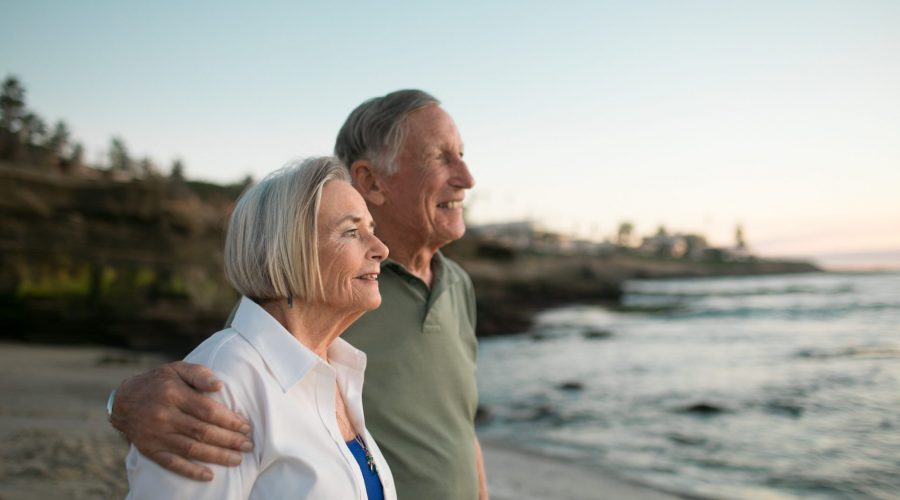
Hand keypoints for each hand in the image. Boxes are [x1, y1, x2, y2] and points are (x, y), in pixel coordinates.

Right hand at [111, 361, 253, 480]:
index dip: (229, 420)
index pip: (208, 411)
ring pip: (191, 449)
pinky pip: (172, 464)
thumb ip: (200, 374)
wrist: (123, 400)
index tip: (246, 427)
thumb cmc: (158, 382)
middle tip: (248, 446)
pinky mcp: (150, 450)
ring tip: (237, 460)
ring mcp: (156, 435)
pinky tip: (209, 475)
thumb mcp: (178, 368)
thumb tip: (220, 385)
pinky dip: (191, 471)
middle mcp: (164, 415)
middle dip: (229, 440)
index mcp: (174, 394)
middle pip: (203, 432)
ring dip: (217, 456)